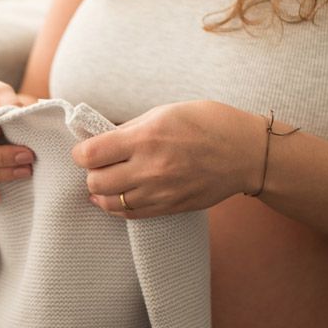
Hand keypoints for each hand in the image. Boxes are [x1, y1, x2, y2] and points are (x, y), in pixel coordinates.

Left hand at [72, 101, 265, 217]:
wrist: (247, 153)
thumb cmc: (208, 123)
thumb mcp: (165, 112)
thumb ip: (130, 128)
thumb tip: (100, 138)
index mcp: (146, 137)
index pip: (90, 155)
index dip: (80, 153)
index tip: (85, 150)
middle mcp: (150, 168)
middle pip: (95, 182)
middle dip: (91, 173)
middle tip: (100, 165)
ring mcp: (160, 192)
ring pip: (109, 203)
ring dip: (103, 193)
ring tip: (109, 181)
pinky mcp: (169, 208)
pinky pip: (130, 215)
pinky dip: (118, 207)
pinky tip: (121, 195)